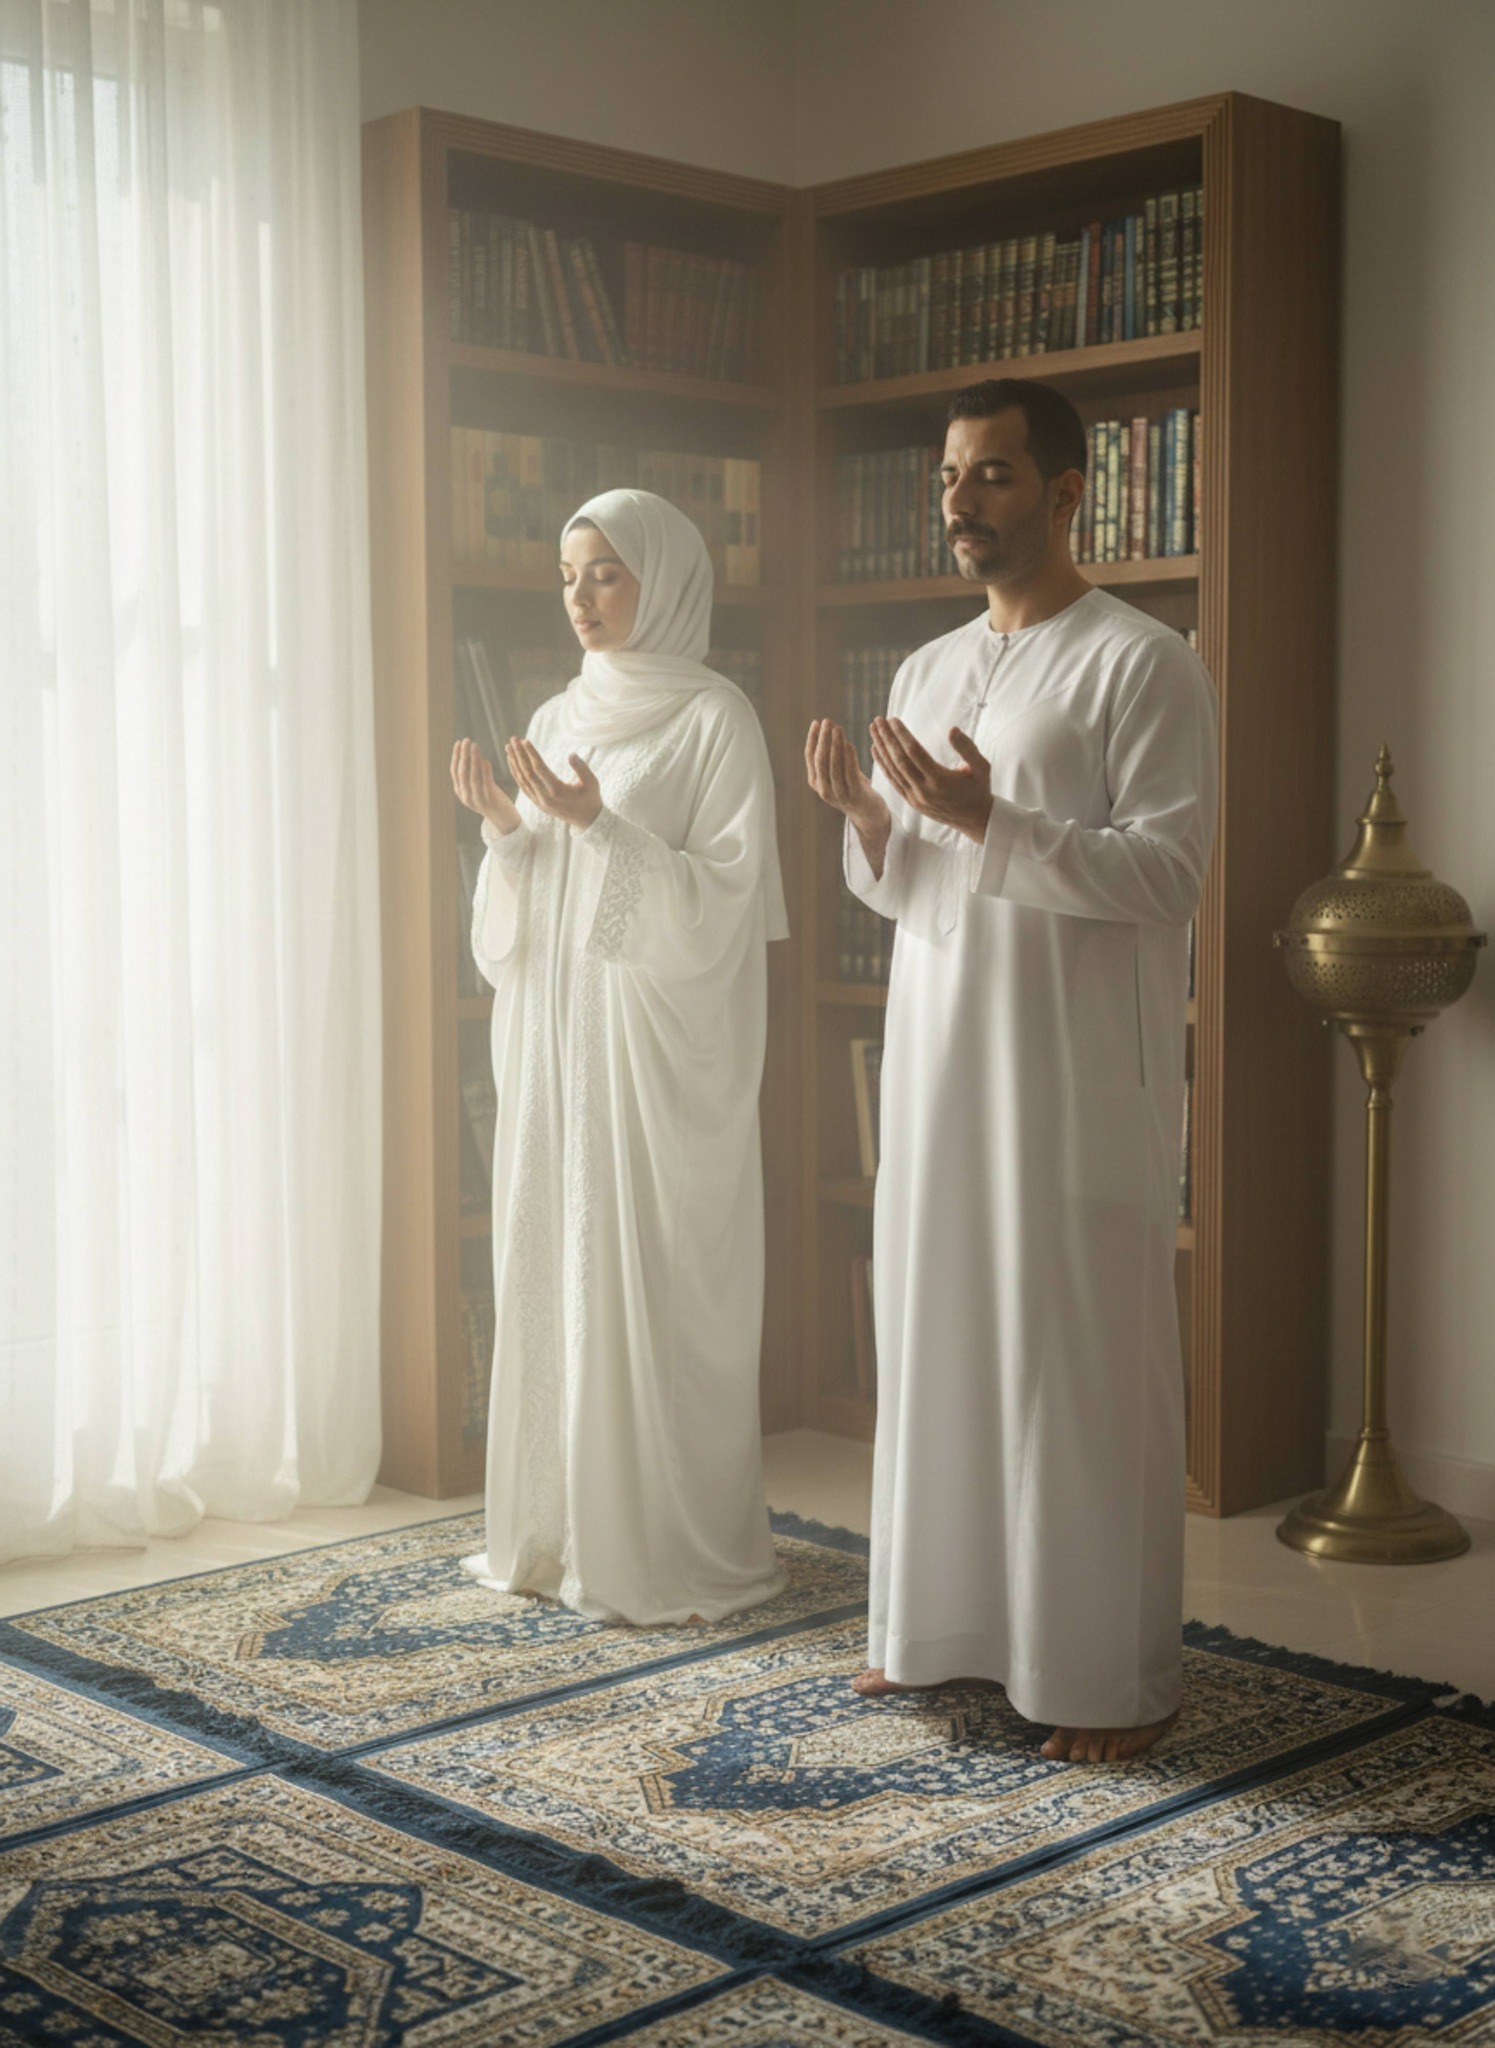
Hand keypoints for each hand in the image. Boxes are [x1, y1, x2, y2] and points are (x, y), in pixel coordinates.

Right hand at [451, 737, 520, 835]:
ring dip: (473, 760)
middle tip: (466, 740)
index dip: (456, 756)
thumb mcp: (480, 787)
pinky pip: (485, 783)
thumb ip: (475, 774)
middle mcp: (466, 796)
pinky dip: (485, 771)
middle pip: (462, 772)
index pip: (455, 771)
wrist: (504, 820)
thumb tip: (475, 755)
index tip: (459, 743)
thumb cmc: (493, 800)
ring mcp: (476, 799)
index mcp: (461, 791)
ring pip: (472, 777)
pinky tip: (486, 760)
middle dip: (463, 754)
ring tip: (475, 746)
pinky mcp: (489, 801)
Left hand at [506, 737, 603, 829]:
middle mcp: (545, 797)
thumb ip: (581, 768)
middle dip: (519, 754)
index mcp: (558, 791)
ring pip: (523, 780)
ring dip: (514, 763)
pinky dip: (516, 774)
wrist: (587, 820)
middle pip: (527, 772)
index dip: (531, 754)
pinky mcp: (538, 803)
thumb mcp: (592, 782)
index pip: (539, 769)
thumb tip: (571, 754)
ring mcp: (540, 802)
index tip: (524, 741)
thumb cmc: (591, 798)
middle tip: (513, 739)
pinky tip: (513, 763)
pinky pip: (523, 787)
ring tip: (508, 748)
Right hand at [805, 718, 889, 834]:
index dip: (813, 739)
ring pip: (833, 766)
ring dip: (835, 745)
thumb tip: (828, 730)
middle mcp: (824, 789)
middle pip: (820, 760)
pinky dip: (848, 758)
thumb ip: (830, 757)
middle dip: (823, 739)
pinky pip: (849, 773)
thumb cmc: (853, 787)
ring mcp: (839, 794)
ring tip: (838, 728)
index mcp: (816, 782)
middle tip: (828, 721)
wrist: (869, 814)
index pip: (810, 757)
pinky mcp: (855, 795)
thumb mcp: (837, 773)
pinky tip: (849, 744)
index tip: (817, 722)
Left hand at [872, 719, 992, 843]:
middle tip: (877, 720)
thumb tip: (952, 729)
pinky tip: (876, 751)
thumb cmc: (979, 789)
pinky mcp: (912, 802)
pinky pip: (893, 782)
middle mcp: (924, 790)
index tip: (893, 719)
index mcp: (940, 780)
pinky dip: (883, 766)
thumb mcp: (981, 767)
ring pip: (893, 770)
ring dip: (881, 749)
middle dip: (887, 738)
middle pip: (899, 760)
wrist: (975, 819)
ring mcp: (916, 798)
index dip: (902, 735)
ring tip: (873, 730)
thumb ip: (967, 748)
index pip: (915, 752)